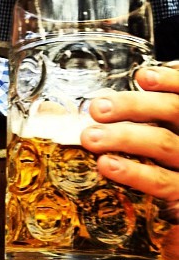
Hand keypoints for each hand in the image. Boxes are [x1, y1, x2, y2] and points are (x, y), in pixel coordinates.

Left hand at [81, 65, 178, 259]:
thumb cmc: (173, 167)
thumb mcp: (167, 135)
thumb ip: (159, 112)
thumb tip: (140, 79)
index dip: (171, 81)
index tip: (142, 76)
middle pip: (176, 112)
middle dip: (133, 106)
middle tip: (98, 108)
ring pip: (163, 144)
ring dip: (123, 136)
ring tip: (90, 136)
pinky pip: (161, 183)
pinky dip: (134, 171)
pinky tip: (108, 164)